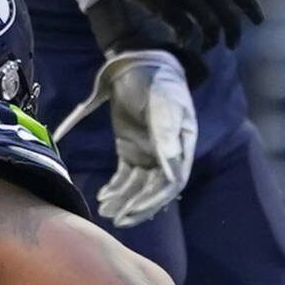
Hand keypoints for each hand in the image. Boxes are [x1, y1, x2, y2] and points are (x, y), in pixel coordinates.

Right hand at [91, 0, 262, 47]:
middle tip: (233, 45)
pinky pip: (186, 29)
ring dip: (212, 40)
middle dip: (235, 33)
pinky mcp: (168, 4)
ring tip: (208, 48)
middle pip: (230, 14)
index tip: (258, 21)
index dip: (252, 7)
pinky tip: (185, 43)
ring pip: (211, 26)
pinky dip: (188, 39)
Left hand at [94, 50, 196, 227]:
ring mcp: (147, 154)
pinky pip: (124, 175)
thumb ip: (166, 136)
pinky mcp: (130, 150)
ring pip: (137, 186)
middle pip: (153, 190)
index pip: (171, 182)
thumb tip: (172, 172)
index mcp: (181, 148)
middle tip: (118, 219)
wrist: (140, 64)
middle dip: (136, 206)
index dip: (154, 199)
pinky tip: (103, 196)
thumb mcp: (164, 105)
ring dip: (123, 200)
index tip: (135, 210)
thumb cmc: (158, 83)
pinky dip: (115, 188)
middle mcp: (166, 156)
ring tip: (105, 211)